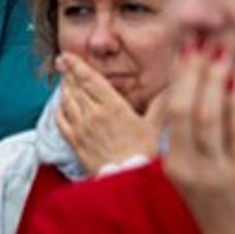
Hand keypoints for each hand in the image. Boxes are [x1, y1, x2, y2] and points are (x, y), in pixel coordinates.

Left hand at [52, 54, 159, 173]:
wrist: (125, 178)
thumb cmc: (142, 153)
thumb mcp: (157, 126)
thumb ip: (162, 103)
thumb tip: (174, 85)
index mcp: (113, 106)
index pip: (91, 80)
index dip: (78, 66)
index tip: (68, 55)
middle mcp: (93, 114)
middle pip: (76, 88)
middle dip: (68, 72)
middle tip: (61, 61)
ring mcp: (81, 128)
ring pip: (67, 102)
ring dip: (64, 88)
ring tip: (63, 79)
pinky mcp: (74, 142)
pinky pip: (61, 121)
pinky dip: (60, 110)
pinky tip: (61, 105)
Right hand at [159, 46, 234, 233]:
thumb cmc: (225, 217)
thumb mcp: (203, 180)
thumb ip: (203, 147)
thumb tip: (215, 107)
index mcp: (175, 164)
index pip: (171, 110)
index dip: (180, 76)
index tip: (188, 47)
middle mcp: (188, 166)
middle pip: (184, 107)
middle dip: (193, 69)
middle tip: (203, 36)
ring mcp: (214, 172)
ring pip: (207, 116)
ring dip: (215, 79)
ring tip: (222, 48)